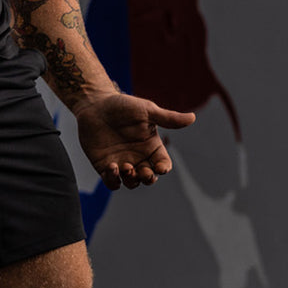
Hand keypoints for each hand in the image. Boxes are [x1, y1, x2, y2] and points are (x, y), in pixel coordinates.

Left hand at [73, 92, 194, 189]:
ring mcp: (122, 163)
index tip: (159, 167)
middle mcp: (138, 157)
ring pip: (132, 182)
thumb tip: (192, 118)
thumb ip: (168, 118)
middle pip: (149, 178)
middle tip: (142, 171)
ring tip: (125, 167)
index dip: (163, 169)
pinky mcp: (105, 166)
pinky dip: (113, 180)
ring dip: (131, 180)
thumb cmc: (122, 106)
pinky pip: (112, 182)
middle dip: (148, 178)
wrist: (95, 105)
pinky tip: (112, 167)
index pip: (163, 164)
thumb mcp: (147, 111)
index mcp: (152, 146)